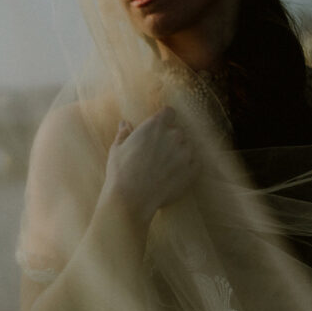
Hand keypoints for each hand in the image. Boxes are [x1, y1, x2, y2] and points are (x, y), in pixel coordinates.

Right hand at [100, 106, 197, 229]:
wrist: (132, 198)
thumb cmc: (121, 172)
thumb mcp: (117, 149)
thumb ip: (124, 133)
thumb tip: (125, 124)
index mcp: (156, 125)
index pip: (169, 112)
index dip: (164, 120)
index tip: (158, 129)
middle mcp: (174, 135)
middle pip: (177, 131)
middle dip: (169, 139)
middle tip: (157, 154)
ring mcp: (186, 153)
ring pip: (187, 147)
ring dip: (179, 153)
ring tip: (164, 168)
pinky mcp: (193, 170)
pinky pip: (194, 163)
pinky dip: (187, 168)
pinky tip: (172, 176)